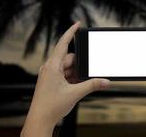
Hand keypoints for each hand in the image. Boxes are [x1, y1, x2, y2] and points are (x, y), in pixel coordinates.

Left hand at [21, 22, 109, 136]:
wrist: (40, 120)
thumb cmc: (50, 106)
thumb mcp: (75, 93)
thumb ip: (92, 85)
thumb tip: (105, 81)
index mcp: (52, 66)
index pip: (63, 44)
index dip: (71, 32)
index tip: (77, 24)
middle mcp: (50, 68)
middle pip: (69, 58)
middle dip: (80, 65)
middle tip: (88, 73)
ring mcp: (50, 75)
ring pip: (68, 68)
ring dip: (76, 74)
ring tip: (80, 85)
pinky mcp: (52, 81)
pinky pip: (65, 75)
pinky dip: (73, 78)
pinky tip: (77, 86)